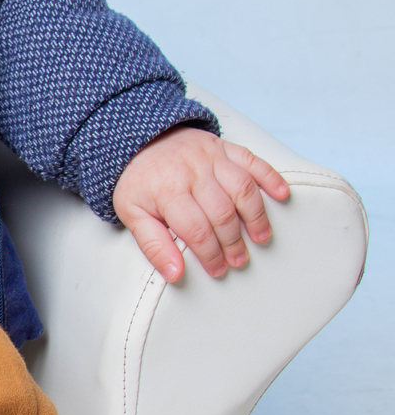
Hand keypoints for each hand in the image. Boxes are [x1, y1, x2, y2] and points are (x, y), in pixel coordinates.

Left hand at [112, 126, 289, 282]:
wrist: (138, 140)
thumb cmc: (139, 182)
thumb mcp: (132, 214)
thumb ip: (153, 245)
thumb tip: (175, 274)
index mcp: (168, 191)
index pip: (196, 230)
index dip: (210, 254)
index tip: (217, 270)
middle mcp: (192, 171)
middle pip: (222, 213)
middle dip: (233, 242)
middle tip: (238, 259)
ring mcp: (210, 156)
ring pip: (242, 188)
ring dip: (256, 216)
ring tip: (260, 238)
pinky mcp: (223, 146)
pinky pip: (252, 160)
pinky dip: (271, 177)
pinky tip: (281, 195)